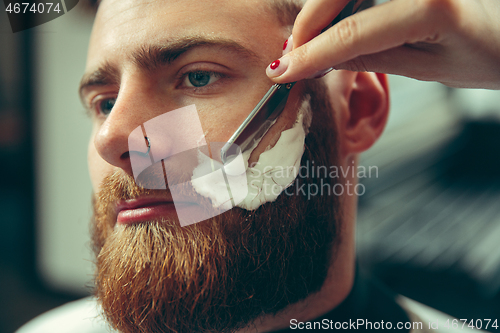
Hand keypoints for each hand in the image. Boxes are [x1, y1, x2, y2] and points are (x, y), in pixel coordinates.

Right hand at [267, 0, 499, 88]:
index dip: (310, 52)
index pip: (351, 31)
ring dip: (322, 9)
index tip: (282, 70)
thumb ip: (369, 56)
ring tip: (310, 42)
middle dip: (309, 20)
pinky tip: (334, 22)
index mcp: (430, 5)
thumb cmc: (487, 56)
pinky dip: (341, 3)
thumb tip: (319, 58)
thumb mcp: (427, 68)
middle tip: (292, 54)